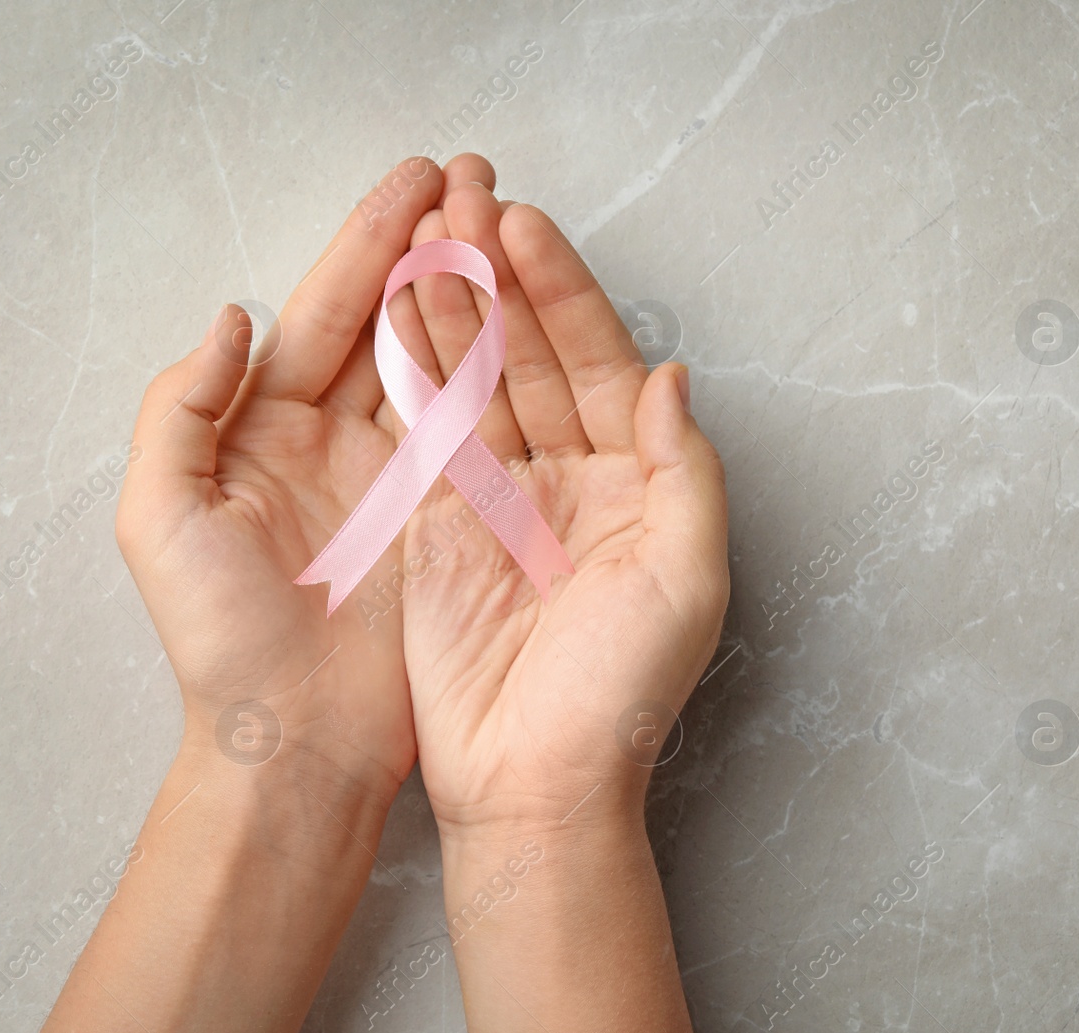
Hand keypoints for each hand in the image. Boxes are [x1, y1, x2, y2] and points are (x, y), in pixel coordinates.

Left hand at [115, 157, 448, 795]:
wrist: (292, 740)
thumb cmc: (218, 639)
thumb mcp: (160, 520)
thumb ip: (181, 409)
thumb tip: (232, 317)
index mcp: (257, 429)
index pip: (318, 314)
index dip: (364, 246)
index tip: (416, 184)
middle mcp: (325, 439)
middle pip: (382, 321)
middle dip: (425, 247)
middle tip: (474, 180)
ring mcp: (387, 475)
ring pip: (432, 361)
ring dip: (465, 292)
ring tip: (504, 224)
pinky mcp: (436, 515)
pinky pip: (467, 427)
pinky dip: (492, 369)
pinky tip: (520, 318)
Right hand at [388, 177, 729, 833]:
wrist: (532, 783)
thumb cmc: (621, 695)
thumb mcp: (686, 578)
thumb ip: (685, 471)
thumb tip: (672, 374)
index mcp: (635, 482)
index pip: (599, 360)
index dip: (561, 292)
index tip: (522, 227)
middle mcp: (567, 478)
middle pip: (531, 355)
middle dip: (496, 277)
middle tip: (459, 203)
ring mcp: (498, 499)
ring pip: (473, 382)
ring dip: (448, 309)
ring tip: (420, 239)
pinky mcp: (438, 526)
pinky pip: (424, 435)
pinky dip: (408, 375)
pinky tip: (392, 316)